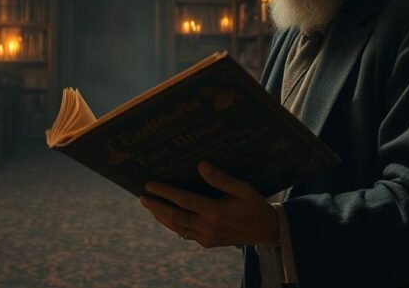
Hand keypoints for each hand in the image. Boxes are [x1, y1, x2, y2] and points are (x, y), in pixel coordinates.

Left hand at [138, 161, 279, 247]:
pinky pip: (185, 233)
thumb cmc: (253, 205)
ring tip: (149, 205)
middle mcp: (209, 227)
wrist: (265, 230)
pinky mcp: (207, 243)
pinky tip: (165, 215)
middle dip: (157, 206)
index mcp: (217, 212)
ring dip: (161, 216)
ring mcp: (207, 237)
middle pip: (176, 216)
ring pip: (178, 227)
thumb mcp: (242, 188)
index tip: (150, 185)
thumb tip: (201, 164)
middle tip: (142, 196)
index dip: (166, 192)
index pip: (185, 200)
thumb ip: (221, 178)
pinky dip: (173, 224)